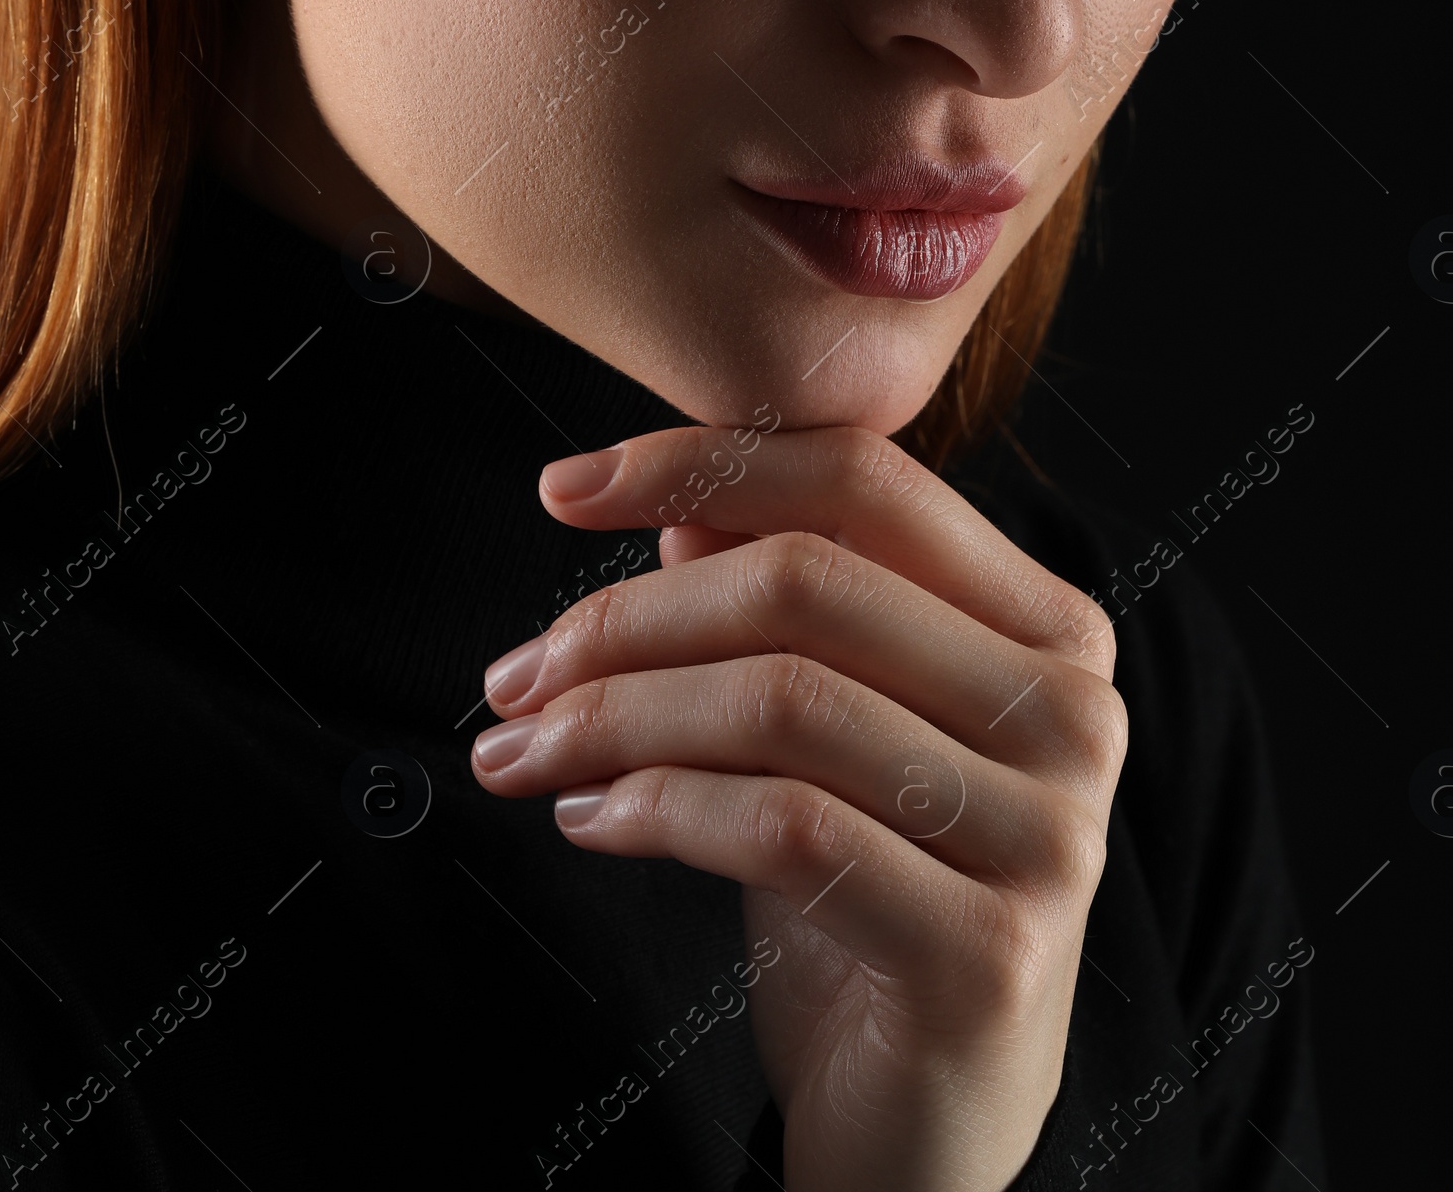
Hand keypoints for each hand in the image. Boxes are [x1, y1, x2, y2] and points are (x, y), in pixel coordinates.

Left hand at [471, 423, 1125, 1191]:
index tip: (563, 490)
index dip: (702, 462)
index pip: (863, 480)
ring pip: (780, 700)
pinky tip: (590, 820)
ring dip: (613, 717)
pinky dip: (654, 809)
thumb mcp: (818, 730)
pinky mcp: (990, 950)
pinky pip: (781, 826)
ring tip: (523, 751)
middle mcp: (1073, 712)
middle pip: (805, 583)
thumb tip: (676, 506)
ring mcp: (1047, 834)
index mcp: (1049, 628)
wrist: (924, 1127)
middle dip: (626, 617)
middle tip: (516, 671)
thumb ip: (774, 605)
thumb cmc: (866, 901)